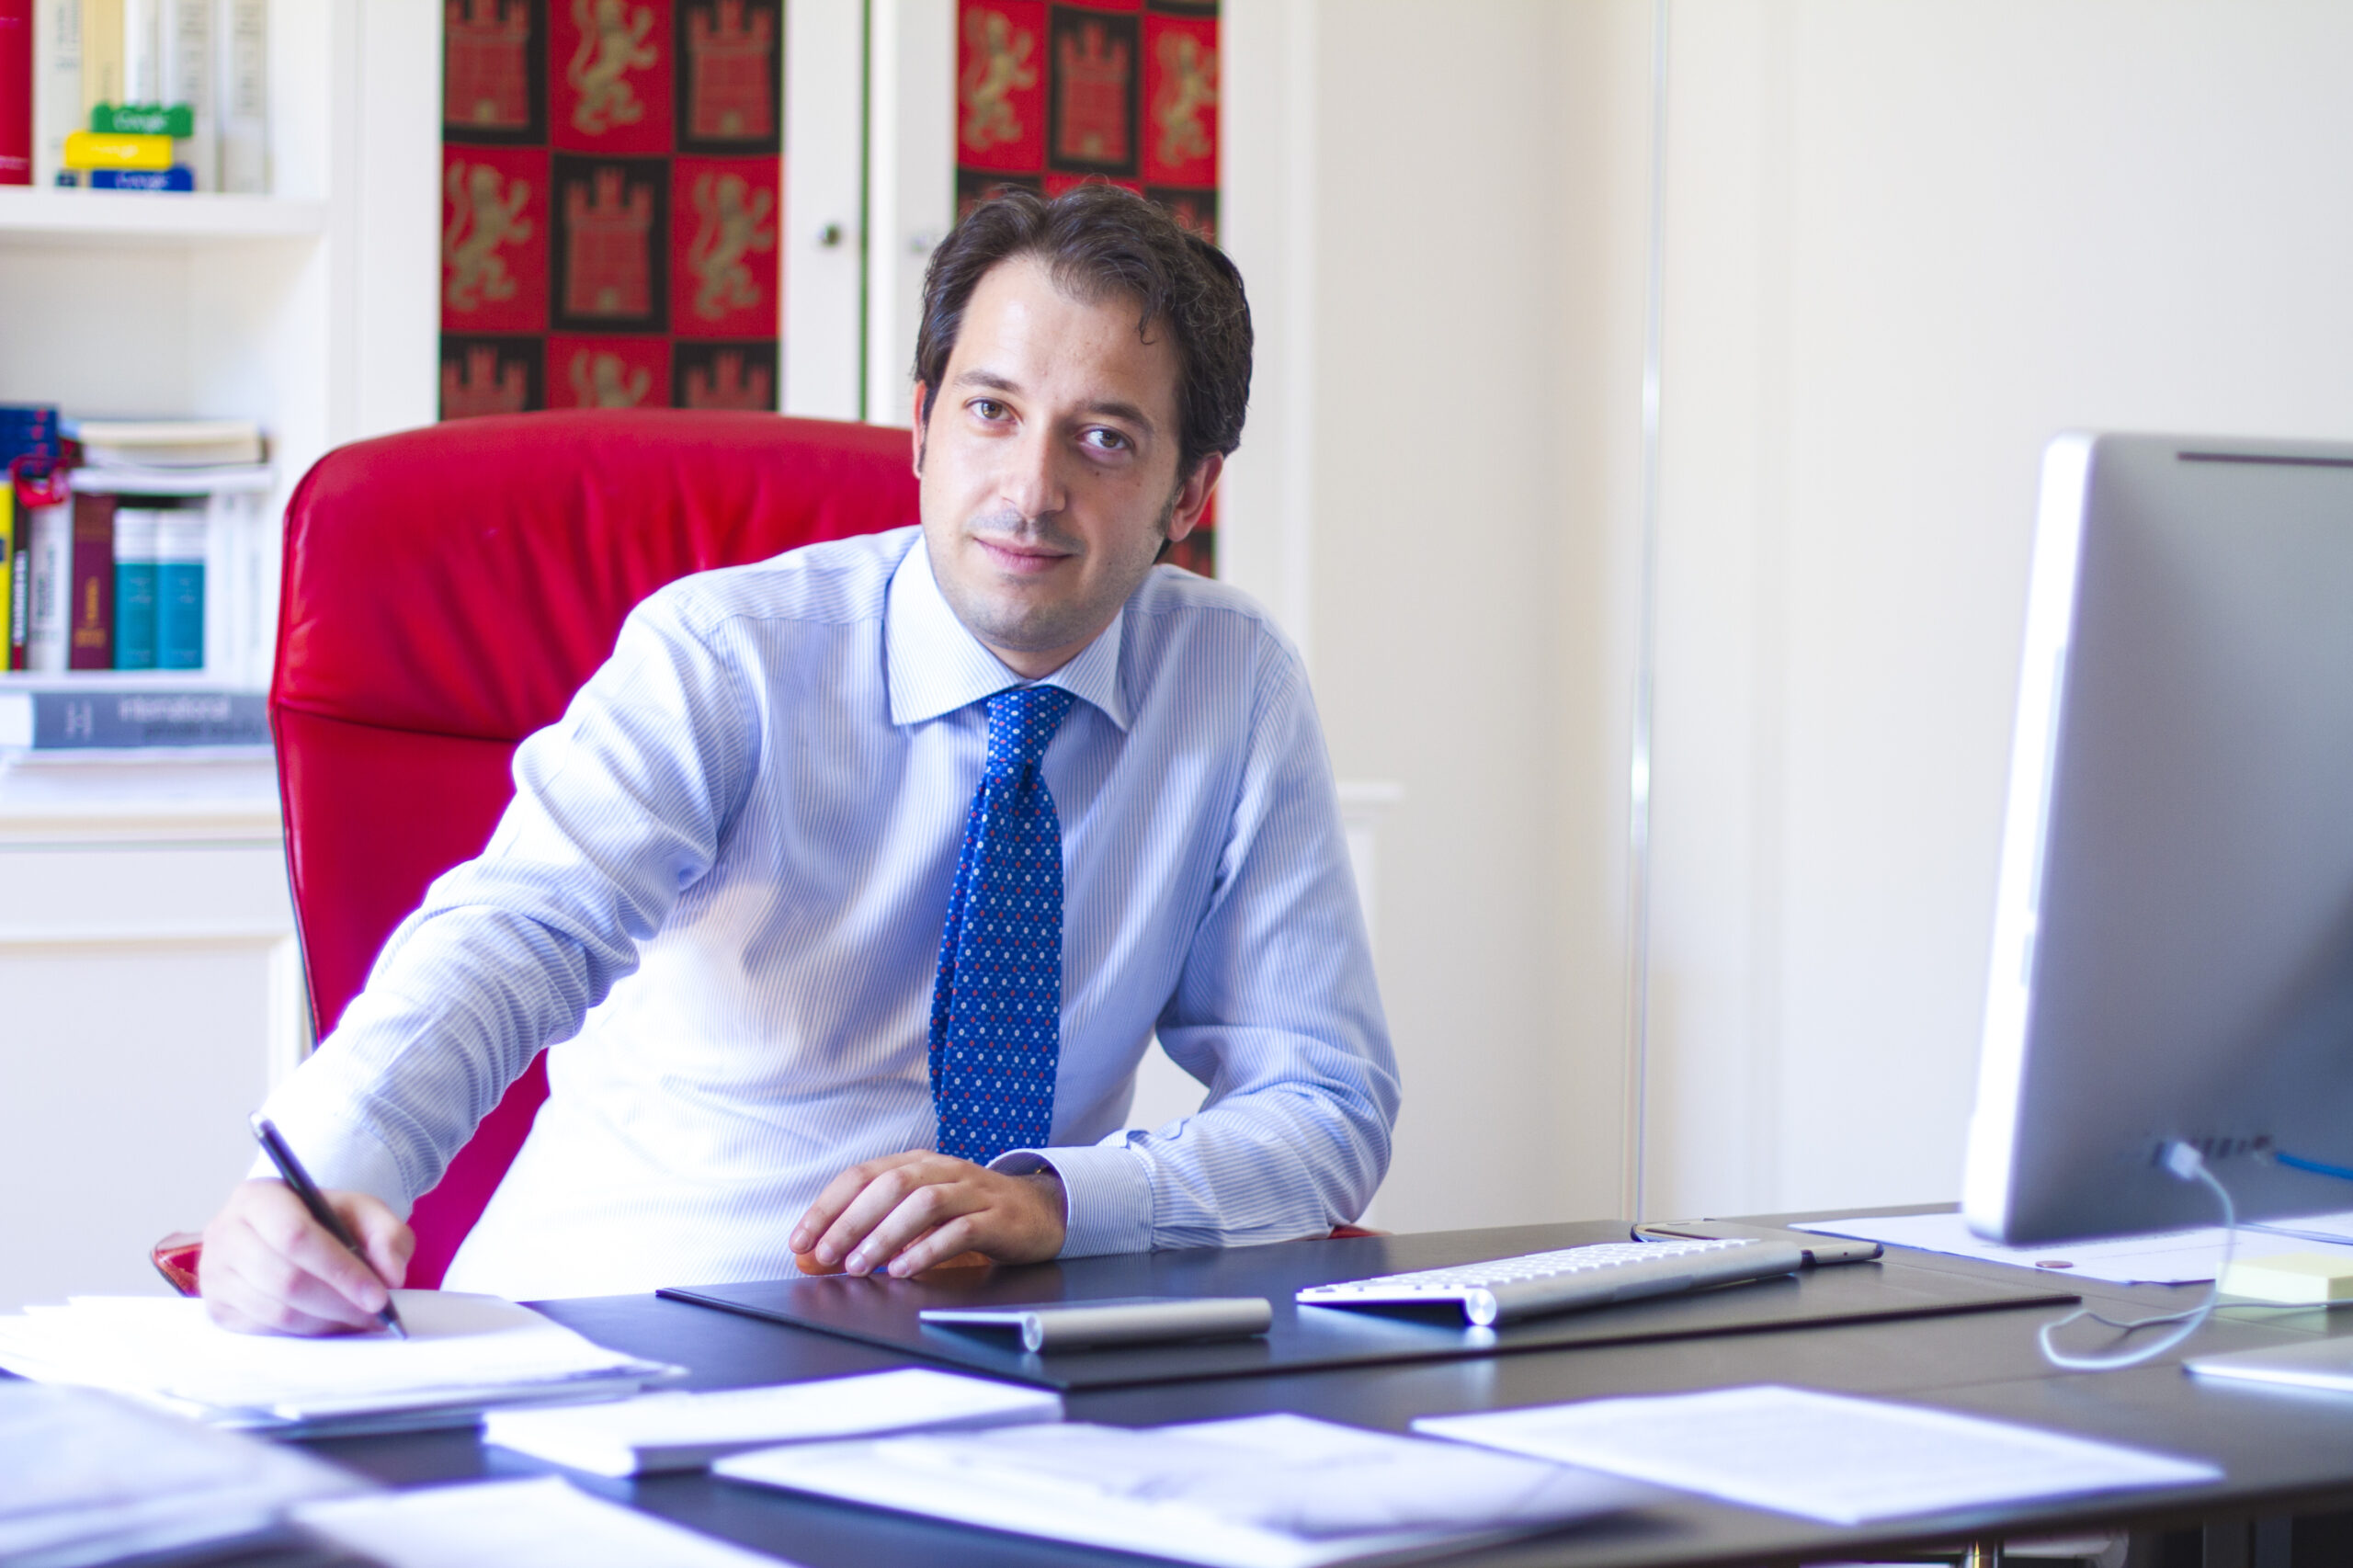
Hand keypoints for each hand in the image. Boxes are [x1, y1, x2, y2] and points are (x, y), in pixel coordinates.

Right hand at [198, 1178, 413, 1335]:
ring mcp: (215, 1275)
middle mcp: (225, 1234)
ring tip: (361, 1319)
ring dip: (327, 1322)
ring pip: (277, 1312)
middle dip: (339, 1302)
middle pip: (286, 1279)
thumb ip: (387, 1235)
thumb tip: (392, 1276)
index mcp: (257, 1198)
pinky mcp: (217, 1308)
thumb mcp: (362, 1211)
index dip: (340, 1270)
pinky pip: (266, 1331)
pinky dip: (306, 1333)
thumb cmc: (324, 1219)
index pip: (296, 1236)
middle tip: (377, 1314)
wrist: (287, 1231)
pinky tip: (331, 1323)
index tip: (379, 1296)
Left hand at [790, 1152, 1065, 1278]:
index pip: (861, 1175)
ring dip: (886, 1235)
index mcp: (917, 1163)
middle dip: (850, 1222)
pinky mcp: (998, 1217)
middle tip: (826, 1256)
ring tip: (861, 1266)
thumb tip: (813, 1258)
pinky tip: (906, 1269)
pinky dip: (929, 1249)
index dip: (827, 1207)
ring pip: (924, 1203)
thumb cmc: (968, 1215)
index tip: (800, 1241)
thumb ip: (869, 1232)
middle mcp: (943, 1170)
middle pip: (890, 1186)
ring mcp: (973, 1191)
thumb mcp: (917, 1218)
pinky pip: (961, 1229)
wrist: (1038, 1213)